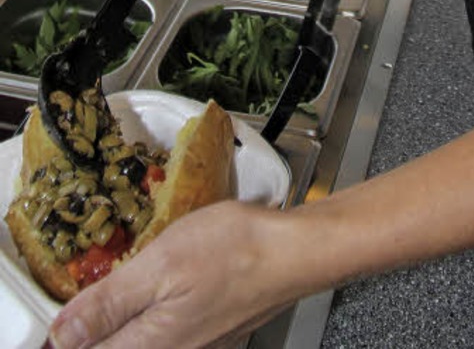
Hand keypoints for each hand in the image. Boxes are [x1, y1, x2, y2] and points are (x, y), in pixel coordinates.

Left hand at [48, 201, 295, 348]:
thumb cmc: (236, 251)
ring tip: (134, 276)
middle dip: (100, 323)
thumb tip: (63, 334)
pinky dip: (154, 311)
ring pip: (141, 340)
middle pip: (115, 347)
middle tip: (103, 282)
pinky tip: (164, 280)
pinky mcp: (209, 336)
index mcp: (151, 348)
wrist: (294, 251)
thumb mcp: (159, 265)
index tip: (72, 303)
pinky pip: (165, 334)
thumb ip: (107, 304)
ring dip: (128, 315)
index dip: (69, 331)